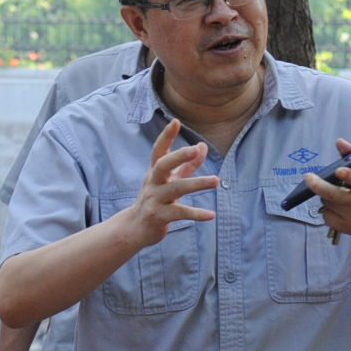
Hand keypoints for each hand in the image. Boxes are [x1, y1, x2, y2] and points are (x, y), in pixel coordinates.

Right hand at [120, 119, 217, 249]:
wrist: (134, 228)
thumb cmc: (155, 201)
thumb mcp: (170, 181)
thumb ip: (187, 165)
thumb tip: (202, 145)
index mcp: (155, 172)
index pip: (159, 151)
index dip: (166, 136)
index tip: (175, 121)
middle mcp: (153, 183)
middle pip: (162, 165)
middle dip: (178, 156)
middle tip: (195, 149)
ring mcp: (154, 200)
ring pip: (176, 189)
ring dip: (196, 183)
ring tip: (216, 180)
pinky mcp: (159, 216)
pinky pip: (180, 213)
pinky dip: (196, 213)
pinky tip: (211, 214)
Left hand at [307, 138, 350, 241]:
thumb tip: (339, 142)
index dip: (350, 176)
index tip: (339, 171)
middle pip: (337, 196)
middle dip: (320, 186)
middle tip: (308, 177)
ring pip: (329, 204)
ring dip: (325, 195)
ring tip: (331, 190)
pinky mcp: (350, 229)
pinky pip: (327, 218)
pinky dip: (327, 209)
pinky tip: (335, 204)